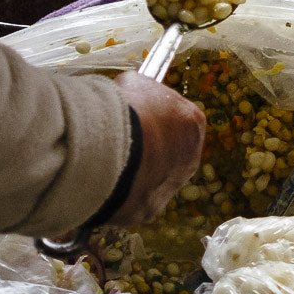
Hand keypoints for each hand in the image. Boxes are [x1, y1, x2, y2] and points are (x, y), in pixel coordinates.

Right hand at [106, 72, 205, 226]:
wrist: (108, 147)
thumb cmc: (125, 108)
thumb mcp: (135, 83)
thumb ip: (142, 93)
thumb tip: (134, 96)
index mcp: (192, 123)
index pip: (177, 120)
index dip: (153, 117)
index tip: (134, 117)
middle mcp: (190, 157)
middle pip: (167, 152)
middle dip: (146, 148)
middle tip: (118, 141)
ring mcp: (170, 187)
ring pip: (151, 178)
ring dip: (133, 172)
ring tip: (106, 162)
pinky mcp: (148, 209)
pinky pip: (132, 199)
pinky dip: (118, 192)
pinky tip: (102, 181)